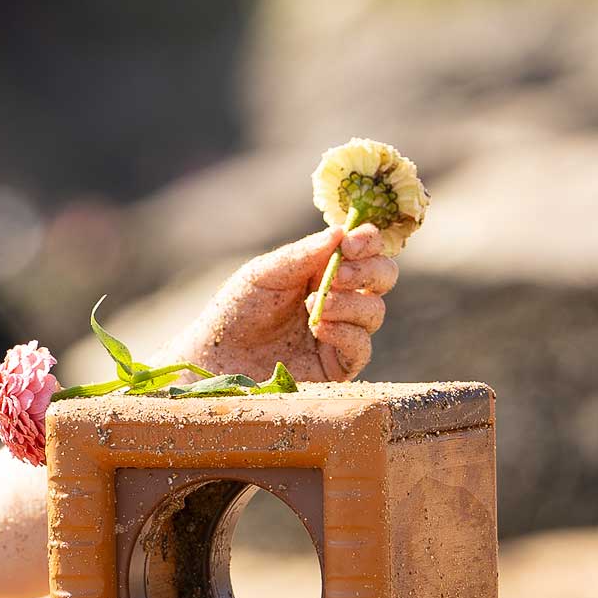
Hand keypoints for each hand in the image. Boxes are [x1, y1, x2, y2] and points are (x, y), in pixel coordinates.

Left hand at [177, 224, 398, 384]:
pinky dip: (347, 334)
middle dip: (368, 271)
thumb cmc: (235, 311)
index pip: (364, 249)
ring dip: (350, 304)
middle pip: (383, 277)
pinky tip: (320, 329)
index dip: (367, 241)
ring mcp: (340, 333)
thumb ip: (304, 253)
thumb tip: (342, 230)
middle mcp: (338, 298)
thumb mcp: (265, 273)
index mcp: (323, 270)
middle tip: (338, 276)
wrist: (214, 359)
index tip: (351, 243)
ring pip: (375, 311)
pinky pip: (361, 348)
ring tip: (314, 307)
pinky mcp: (335, 366)